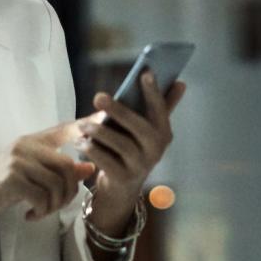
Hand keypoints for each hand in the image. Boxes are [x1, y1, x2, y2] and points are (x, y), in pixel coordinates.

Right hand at [0, 119, 97, 227]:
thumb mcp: (32, 179)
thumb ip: (58, 172)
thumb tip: (90, 168)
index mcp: (30, 141)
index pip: (65, 129)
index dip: (87, 125)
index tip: (106, 120)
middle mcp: (24, 145)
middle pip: (68, 165)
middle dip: (69, 192)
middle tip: (54, 207)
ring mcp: (17, 160)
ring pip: (58, 183)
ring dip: (54, 205)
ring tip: (40, 212)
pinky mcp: (11, 178)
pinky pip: (43, 196)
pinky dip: (40, 211)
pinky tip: (29, 215)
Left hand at [78, 75, 185, 202]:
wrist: (122, 188)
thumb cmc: (133, 149)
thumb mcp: (146, 130)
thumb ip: (160, 107)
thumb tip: (180, 83)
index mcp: (163, 133)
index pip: (161, 110)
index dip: (154, 92)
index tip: (145, 73)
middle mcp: (156, 150)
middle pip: (139, 127)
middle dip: (119, 110)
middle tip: (98, 96)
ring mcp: (141, 166)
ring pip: (121, 145)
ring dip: (99, 131)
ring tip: (82, 124)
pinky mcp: (123, 178)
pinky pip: (106, 161)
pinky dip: (92, 149)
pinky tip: (80, 141)